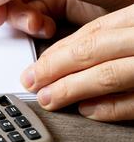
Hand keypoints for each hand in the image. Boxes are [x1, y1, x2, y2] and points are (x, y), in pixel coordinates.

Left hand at [20, 5, 133, 121]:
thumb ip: (108, 38)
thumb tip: (59, 58)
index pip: (92, 32)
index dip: (57, 51)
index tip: (34, 67)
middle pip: (92, 50)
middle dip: (54, 68)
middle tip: (31, 83)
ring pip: (108, 74)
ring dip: (72, 89)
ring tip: (48, 99)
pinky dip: (109, 108)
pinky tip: (86, 110)